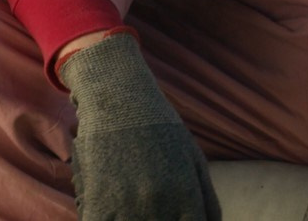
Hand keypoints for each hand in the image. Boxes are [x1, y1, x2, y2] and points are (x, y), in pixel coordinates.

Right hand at [60, 32, 220, 219]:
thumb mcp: (194, 160)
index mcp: (187, 198)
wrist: (120, 99)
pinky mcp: (99, 202)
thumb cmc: (160, 129)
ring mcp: (129, 206)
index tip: (176, 220)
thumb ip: (208, 201)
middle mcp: (160, 206)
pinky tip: (108, 214)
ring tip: (130, 210)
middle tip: (152, 211)